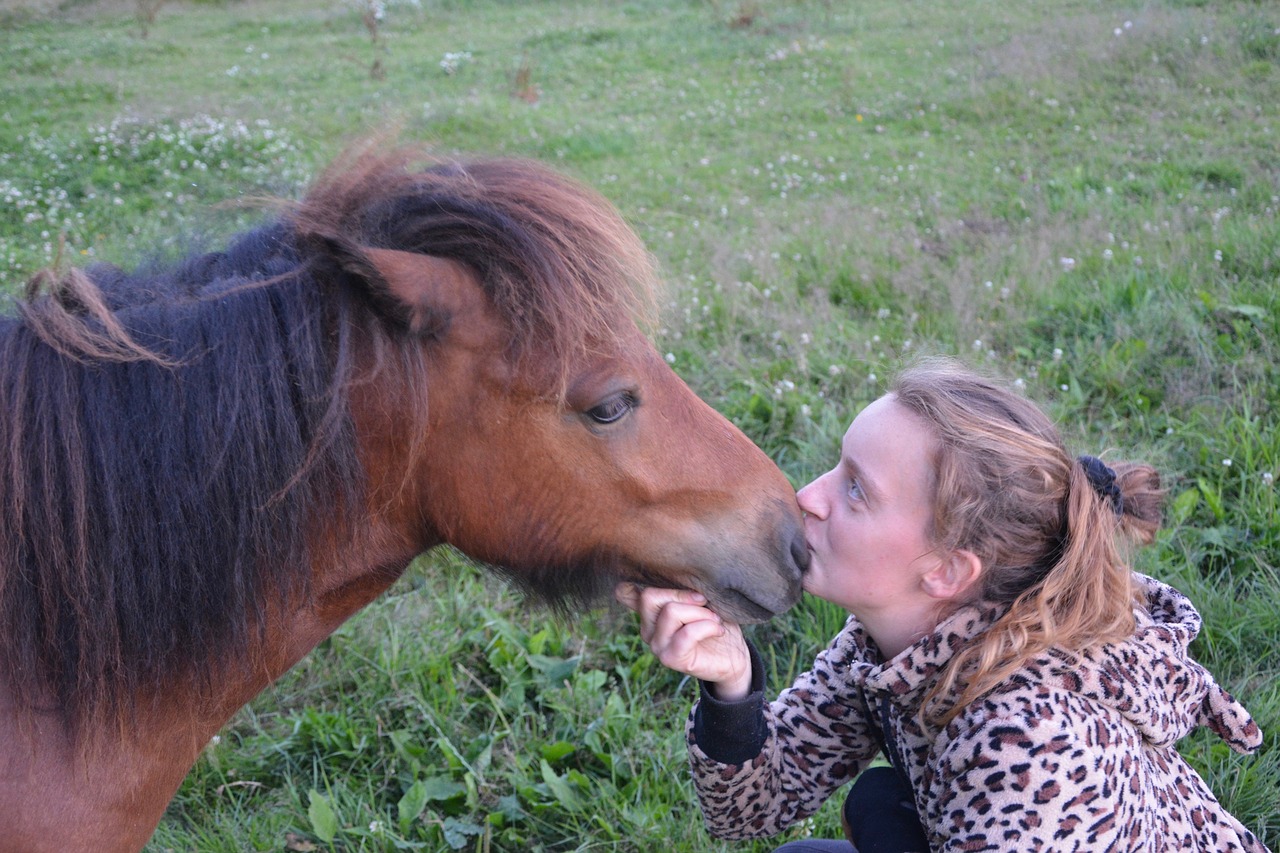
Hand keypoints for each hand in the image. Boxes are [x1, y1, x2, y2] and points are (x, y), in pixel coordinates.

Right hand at [614, 583, 752, 700]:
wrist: (734, 655)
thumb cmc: (716, 621)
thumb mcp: (700, 597)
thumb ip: (682, 586)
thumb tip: (675, 568)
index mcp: (651, 611)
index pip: (623, 593)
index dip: (632, 582)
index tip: (666, 581)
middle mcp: (647, 628)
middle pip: (649, 596)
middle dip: (683, 594)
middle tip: (705, 603)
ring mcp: (656, 645)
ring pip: (670, 612)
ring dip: (701, 612)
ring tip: (715, 620)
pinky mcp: (670, 659)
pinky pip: (687, 633)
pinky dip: (708, 626)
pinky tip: (718, 630)